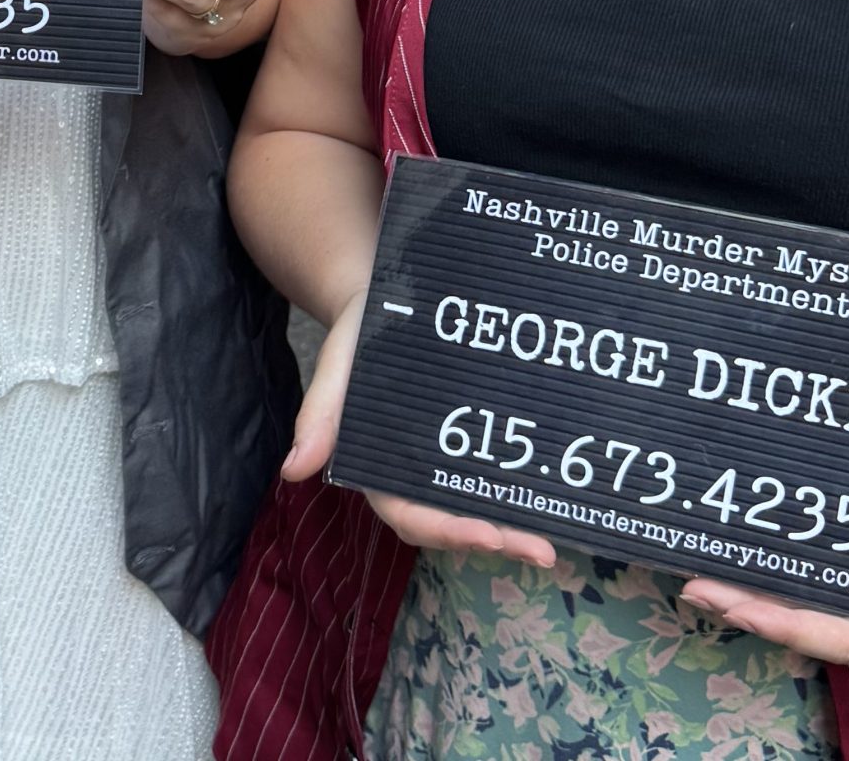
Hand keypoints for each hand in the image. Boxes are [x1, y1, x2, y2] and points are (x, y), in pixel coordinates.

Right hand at [287, 290, 557, 568]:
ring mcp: (441, 462)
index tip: (488, 535)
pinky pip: (492, 477)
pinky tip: (554, 500)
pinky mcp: (468, 444)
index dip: (446, 531)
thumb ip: (319, 415)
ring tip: (553, 541)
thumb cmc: (357, 334)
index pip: (408, 514)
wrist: (390, 297)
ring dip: (514, 529)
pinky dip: (520, 495)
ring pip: (475, 508)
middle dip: (495, 540)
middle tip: (542, 550)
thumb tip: (294, 471)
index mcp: (375, 465)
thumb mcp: (337, 366)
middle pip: (449, 522)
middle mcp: (410, 473)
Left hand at [679, 415, 848, 695]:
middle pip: (806, 614)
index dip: (790, 629)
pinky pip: (806, 547)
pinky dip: (768, 549)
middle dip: (750, 608)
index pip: (842, 635)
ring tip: (695, 569)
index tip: (742, 613)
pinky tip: (730, 537)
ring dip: (748, 583)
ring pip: (798, 585)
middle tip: (696, 588)